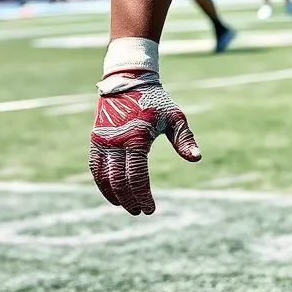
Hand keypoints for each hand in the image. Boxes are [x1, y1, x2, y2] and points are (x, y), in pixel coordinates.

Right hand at [90, 70, 200, 214]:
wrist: (129, 80)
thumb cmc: (155, 100)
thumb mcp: (174, 117)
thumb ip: (184, 139)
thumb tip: (196, 158)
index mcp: (136, 138)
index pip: (136, 177)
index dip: (143, 196)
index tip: (150, 209)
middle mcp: (116, 142)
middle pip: (118, 182)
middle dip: (129, 201)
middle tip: (139, 211)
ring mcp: (103, 141)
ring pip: (103, 177)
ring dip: (114, 196)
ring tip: (127, 206)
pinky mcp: (96, 139)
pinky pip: (95, 168)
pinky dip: (102, 184)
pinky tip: (113, 193)